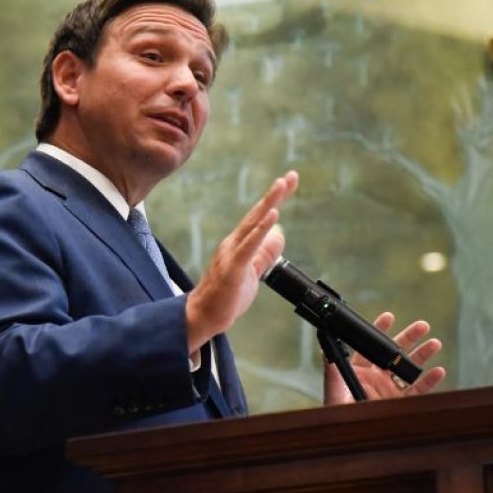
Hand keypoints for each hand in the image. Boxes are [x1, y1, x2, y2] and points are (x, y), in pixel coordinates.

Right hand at [185, 170, 297, 352]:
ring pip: (252, 224)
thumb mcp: (253, 273)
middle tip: (289, 176)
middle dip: (275, 194)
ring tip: (281, 186)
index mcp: (239, 245)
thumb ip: (265, 253)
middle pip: (257, 214)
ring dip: (268, 203)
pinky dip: (261, 229)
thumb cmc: (225, 296)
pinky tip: (272, 216)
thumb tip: (280, 233)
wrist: (203, 317)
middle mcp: (233, 244)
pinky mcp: (233, 268)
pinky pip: (249, 246)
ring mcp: (231, 254)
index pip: (260, 218)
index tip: (290, 181)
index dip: (275, 200)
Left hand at [323, 311, 445, 403]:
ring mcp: (389, 391)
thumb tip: (327, 348)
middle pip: (394, 353)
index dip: (379, 331)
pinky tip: (438, 371)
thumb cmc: (338, 414)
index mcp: (358, 371)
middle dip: (408, 338)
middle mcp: (375, 378)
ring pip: (409, 369)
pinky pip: (418, 391)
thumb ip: (332, 370)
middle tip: (422, 325)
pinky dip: (429, 381)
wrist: (352, 437)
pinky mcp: (401, 404)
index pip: (369, 347)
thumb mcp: (334, 390)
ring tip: (434, 342)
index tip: (389, 317)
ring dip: (422, 355)